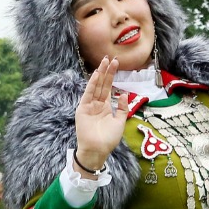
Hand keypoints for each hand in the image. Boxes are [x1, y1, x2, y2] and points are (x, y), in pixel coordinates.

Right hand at [73, 56, 128, 175]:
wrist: (98, 150)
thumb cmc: (108, 139)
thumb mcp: (120, 122)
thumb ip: (123, 108)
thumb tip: (125, 94)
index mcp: (106, 106)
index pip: (108, 88)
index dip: (112, 76)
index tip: (116, 64)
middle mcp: (97, 104)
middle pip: (102, 84)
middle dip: (107, 71)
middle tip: (111, 58)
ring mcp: (89, 105)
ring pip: (96, 86)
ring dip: (100, 74)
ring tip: (105, 61)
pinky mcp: (82, 109)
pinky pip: (88, 94)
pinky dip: (92, 84)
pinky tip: (96, 74)